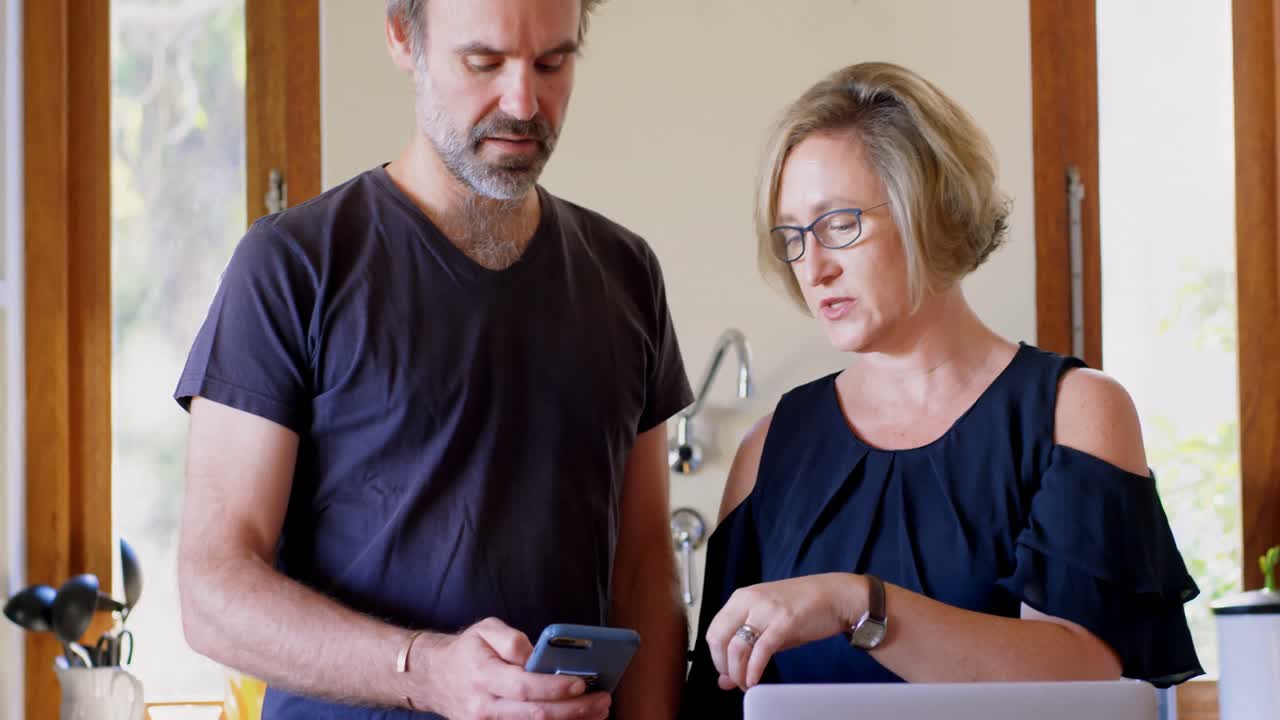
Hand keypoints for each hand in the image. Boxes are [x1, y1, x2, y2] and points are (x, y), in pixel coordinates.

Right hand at [410, 617, 611, 719]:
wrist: (434, 678)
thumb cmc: (466, 651)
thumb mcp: (484, 630)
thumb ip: (511, 640)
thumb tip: (537, 656)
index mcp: (484, 677)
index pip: (524, 686)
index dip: (554, 687)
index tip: (581, 683)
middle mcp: (485, 707)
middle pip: (535, 715)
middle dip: (573, 710)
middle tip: (603, 700)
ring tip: (599, 711)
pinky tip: (577, 719)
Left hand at [705, 573, 864, 690]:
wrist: (834, 595)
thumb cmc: (801, 609)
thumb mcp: (768, 625)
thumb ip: (746, 648)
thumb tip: (725, 679)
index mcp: (741, 598)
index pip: (713, 631)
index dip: (716, 658)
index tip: (726, 673)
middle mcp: (749, 600)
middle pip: (719, 639)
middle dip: (724, 667)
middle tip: (735, 681)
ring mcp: (766, 609)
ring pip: (736, 646)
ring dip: (737, 672)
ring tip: (746, 684)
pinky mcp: (785, 620)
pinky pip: (761, 649)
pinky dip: (754, 669)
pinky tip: (754, 680)